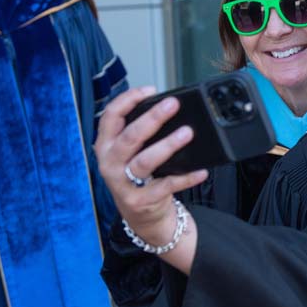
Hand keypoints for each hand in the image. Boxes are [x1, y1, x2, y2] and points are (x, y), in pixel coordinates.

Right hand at [94, 86, 207, 272]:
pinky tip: (201, 170)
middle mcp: (110, 163)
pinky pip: (166, 185)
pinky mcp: (140, 201)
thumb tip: (168, 108)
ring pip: (145, 161)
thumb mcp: (129, 153)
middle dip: (152, 118)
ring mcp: (123, 184)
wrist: (140, 216)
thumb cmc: (137, 176)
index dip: (129, 100)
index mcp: (105, 146)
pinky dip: (185, 177)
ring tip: (187, 133)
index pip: (110, 116)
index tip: (150, 90)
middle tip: (173, 105)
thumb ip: (139, 133)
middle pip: (130, 136)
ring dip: (168, 145)